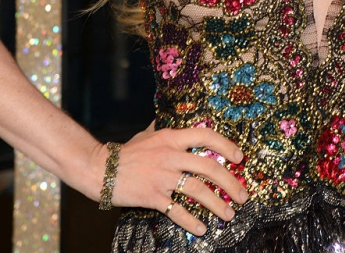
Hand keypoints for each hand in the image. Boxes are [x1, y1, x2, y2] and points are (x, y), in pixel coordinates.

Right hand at [98, 123, 247, 236]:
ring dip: (217, 204)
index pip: (206, 136)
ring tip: (229, 214)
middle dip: (230, 182)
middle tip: (242, 195)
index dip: (226, 146)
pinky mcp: (152, 196)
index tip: (239, 157)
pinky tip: (202, 229)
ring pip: (198, 190)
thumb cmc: (125, 152)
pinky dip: (191, 221)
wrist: (100, 169)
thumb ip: (160, 127)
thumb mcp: (146, 134)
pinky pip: (177, 210)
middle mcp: (170, 155)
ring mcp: (162, 176)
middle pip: (209, 167)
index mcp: (171, 137)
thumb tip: (165, 117)